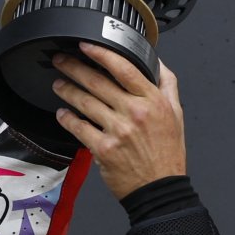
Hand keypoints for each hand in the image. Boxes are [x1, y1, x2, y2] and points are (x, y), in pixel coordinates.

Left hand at [51, 44, 185, 199]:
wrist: (160, 189)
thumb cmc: (167, 154)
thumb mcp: (176, 114)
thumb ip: (167, 85)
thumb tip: (158, 63)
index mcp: (152, 101)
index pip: (123, 67)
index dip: (101, 52)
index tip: (85, 45)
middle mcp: (134, 113)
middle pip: (97, 81)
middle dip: (74, 67)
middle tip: (61, 60)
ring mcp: (118, 131)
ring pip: (84, 102)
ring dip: (66, 90)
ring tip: (58, 84)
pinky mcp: (103, 149)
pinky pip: (78, 127)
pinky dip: (66, 118)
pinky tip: (62, 113)